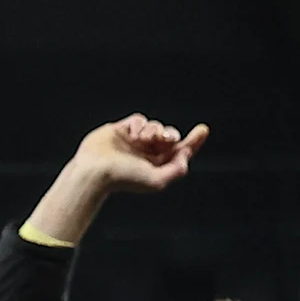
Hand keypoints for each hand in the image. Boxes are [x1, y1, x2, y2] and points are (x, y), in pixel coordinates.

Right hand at [28, 113, 207, 243]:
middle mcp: (148, 152)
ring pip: (155, 126)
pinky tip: (133, 135)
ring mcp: (134, 140)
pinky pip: (139, 120)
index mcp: (158, 165)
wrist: (95, 171)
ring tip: (143, 140)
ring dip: (154, 130)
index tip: (203, 129)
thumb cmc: (124, 179)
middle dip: (171, 135)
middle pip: (169, 136)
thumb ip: (176, 169)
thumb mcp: (157, 180)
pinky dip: (139, 125)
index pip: (181, 151)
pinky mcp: (121, 129)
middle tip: (167, 139)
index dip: (193, 141)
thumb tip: (186, 155)